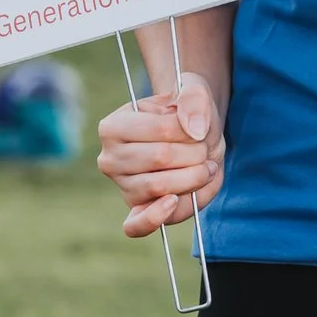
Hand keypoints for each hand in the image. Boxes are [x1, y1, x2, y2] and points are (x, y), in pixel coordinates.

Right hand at [98, 70, 224, 233]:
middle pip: (161, 158)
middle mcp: (110, 159)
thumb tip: (194, 129)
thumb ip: (194, 99)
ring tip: (205, 167)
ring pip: (160, 188)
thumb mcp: (193, 92)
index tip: (199, 127)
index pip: (162, 130)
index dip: (191, 130)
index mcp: (113, 126)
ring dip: (194, 178)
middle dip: (196, 154)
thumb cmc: (186, 112)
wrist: (191, 133)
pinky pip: (138, 225)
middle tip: (205, 149)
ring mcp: (123, 187)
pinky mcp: (137, 210)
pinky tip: (174, 201)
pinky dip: (157, 217)